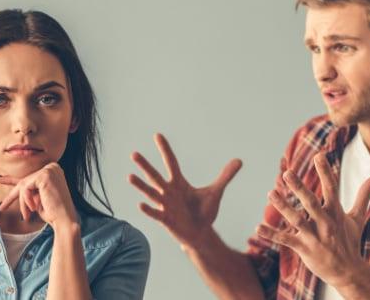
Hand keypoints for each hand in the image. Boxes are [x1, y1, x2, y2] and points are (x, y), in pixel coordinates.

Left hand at [0, 163, 78, 228]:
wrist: (64, 220)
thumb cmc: (53, 212)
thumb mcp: (37, 198)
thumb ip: (28, 190)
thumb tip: (13, 186)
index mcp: (52, 171)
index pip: (29, 177)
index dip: (11, 180)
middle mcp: (52, 167)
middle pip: (25, 181)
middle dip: (13, 196)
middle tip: (1, 207)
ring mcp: (49, 170)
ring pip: (24, 185)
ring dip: (23, 203)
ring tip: (27, 215)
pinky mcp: (45, 175)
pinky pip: (26, 188)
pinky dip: (26, 200)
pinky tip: (33, 209)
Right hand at [129, 133, 241, 248]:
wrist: (200, 234)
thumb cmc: (203, 211)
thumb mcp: (215, 192)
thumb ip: (225, 176)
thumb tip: (239, 160)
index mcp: (179, 183)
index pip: (171, 163)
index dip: (165, 149)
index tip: (157, 135)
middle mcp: (169, 192)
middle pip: (155, 176)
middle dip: (145, 165)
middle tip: (134, 153)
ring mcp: (165, 206)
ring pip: (151, 193)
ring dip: (141, 185)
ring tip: (130, 176)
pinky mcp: (166, 220)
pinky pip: (156, 214)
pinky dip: (149, 210)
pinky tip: (140, 204)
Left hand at [256, 152, 369, 288]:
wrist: (349, 271)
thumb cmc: (351, 241)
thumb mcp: (358, 217)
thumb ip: (364, 194)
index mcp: (336, 212)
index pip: (331, 188)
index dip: (325, 171)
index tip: (319, 155)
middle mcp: (325, 223)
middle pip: (312, 203)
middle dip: (300, 188)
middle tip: (287, 173)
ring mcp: (315, 237)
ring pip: (297, 220)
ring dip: (283, 207)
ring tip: (270, 193)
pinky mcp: (304, 249)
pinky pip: (286, 240)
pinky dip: (271, 234)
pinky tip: (257, 227)